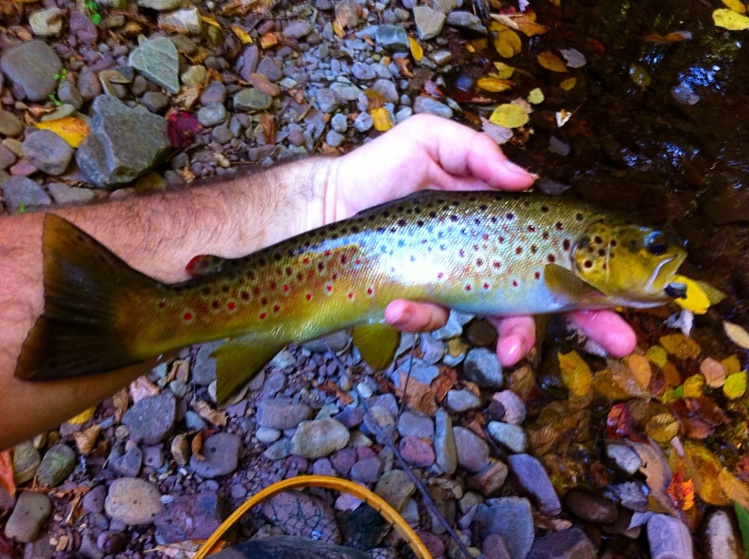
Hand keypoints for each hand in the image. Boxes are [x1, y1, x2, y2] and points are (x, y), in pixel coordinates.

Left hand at [327, 115, 635, 364]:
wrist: (328, 205)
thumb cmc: (379, 170)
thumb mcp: (428, 140)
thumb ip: (476, 151)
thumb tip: (527, 179)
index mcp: (498, 222)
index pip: (555, 250)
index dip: (591, 274)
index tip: (625, 297)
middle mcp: (485, 259)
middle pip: (547, 295)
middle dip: (587, 323)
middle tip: (622, 343)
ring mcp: (455, 287)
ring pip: (499, 322)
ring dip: (514, 336)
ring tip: (513, 349)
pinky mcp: (418, 305)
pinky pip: (432, 321)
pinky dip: (421, 316)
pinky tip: (400, 305)